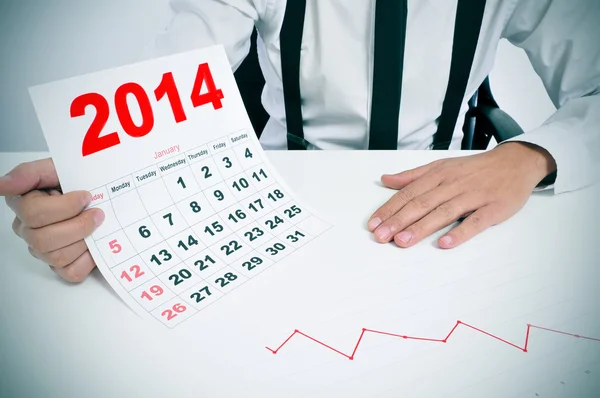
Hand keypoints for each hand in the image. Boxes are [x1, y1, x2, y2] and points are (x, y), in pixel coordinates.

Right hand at [1, 158, 103, 281]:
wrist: (101, 195)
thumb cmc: (77, 183)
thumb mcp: (55, 168)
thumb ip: (28, 174)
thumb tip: (2, 184)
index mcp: (23, 206)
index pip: (33, 214)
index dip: (65, 206)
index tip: (85, 196)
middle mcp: (28, 231)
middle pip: (43, 240)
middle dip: (78, 226)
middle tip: (97, 213)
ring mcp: (43, 251)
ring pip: (57, 257)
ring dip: (84, 240)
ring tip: (97, 226)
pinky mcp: (62, 267)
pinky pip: (71, 272)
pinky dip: (88, 260)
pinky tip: (94, 245)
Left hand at [367, 142, 556, 248]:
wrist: (515, 162)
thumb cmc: (475, 168)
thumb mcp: (442, 165)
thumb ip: (413, 176)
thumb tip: (386, 180)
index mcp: (438, 175)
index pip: (409, 193)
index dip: (390, 209)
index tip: (374, 224)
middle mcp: (452, 184)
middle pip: (421, 204)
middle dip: (399, 220)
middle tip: (381, 236)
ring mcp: (473, 196)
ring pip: (443, 212)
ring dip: (421, 227)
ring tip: (402, 241)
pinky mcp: (493, 208)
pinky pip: (475, 222)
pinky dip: (460, 232)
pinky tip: (445, 243)